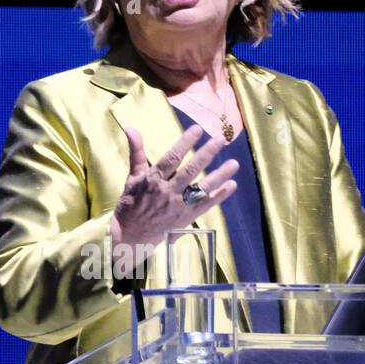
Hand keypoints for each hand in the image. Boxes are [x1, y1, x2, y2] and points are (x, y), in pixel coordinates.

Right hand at [109, 124, 238, 250]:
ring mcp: (178, 206)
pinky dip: (219, 196)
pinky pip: (205, 206)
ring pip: (201, 189)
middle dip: (206, 154)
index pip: (172, 158)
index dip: (185, 143)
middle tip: (221, 140)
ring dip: (219, 175)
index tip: (198, 129)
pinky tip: (232, 185)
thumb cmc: (132, 203)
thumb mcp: (132, 176)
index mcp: (153, 180)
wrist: (130, 236)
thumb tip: (131, 128)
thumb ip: (136, 152)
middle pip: (190, 171)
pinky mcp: (186, 218)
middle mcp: (167, 192)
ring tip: (234, 163)